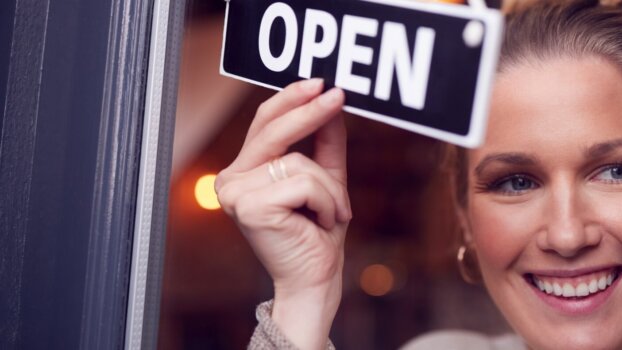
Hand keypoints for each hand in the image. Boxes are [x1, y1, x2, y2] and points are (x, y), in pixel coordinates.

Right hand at [215, 78, 350, 348]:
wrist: (314, 279)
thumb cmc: (317, 233)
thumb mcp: (326, 178)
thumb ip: (325, 142)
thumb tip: (331, 100)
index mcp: (244, 171)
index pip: (264, 123)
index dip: (291, 99)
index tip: (321, 83)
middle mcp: (232, 179)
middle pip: (273, 130)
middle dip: (309, 112)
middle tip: (337, 95)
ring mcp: (236, 193)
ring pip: (299, 161)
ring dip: (330, 187)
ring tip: (332, 213)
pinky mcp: (251, 207)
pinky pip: (304, 182)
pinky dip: (326, 200)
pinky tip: (321, 222)